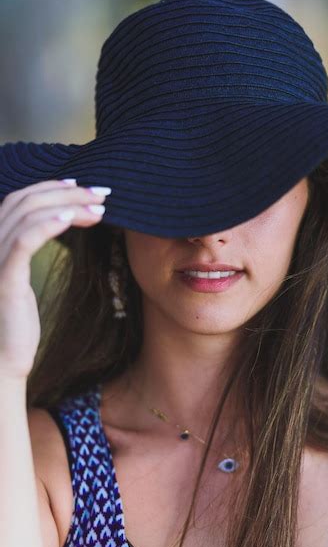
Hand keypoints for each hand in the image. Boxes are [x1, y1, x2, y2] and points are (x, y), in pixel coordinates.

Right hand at [0, 179, 109, 380]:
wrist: (2, 361)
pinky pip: (25, 241)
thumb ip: (29, 246)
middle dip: (66, 193)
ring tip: (98, 209)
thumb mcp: (22, 277)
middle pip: (25, 201)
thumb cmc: (16, 321)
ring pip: (28, 215)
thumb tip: (60, 218)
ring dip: (67, 206)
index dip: (49, 187)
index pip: (18, 199)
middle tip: (99, 194)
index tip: (80, 185)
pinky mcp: (3, 280)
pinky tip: (73, 218)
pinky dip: (49, 224)